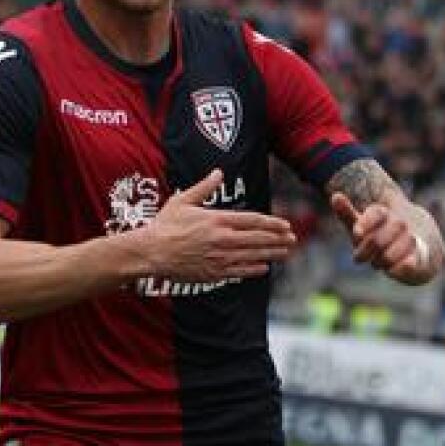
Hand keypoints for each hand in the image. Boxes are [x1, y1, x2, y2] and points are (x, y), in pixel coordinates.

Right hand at [139, 169, 295, 282]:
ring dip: (272, 254)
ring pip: (252, 256)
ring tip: (285, 252)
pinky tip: (264, 267)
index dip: (272, 223)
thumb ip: (204, 187)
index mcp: (217, 220)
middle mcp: (222, 239)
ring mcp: (219, 257)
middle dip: (278, 239)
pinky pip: (239, 271)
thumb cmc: (165, 225)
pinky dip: (254, 269)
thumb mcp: (183, 200)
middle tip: (293, 238)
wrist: (151, 252)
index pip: (253, 221)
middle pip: (258, 239)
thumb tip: (218, 172)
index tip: (285, 225)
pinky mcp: (213, 273)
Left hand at [330, 192, 424, 281]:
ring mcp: (410, 241)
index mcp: (384, 214)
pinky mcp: (419, 258)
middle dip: (366, 251)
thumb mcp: (362, 225)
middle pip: (377, 240)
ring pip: (389, 255)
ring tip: (377, 263)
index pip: (376, 214)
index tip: (356, 234)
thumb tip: (335, 196)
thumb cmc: (381, 236)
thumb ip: (347, 213)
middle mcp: (399, 225)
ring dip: (379, 262)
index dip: (364, 224)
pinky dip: (399, 268)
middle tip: (360, 258)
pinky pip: (407, 264)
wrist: (417, 250)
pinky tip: (393, 269)